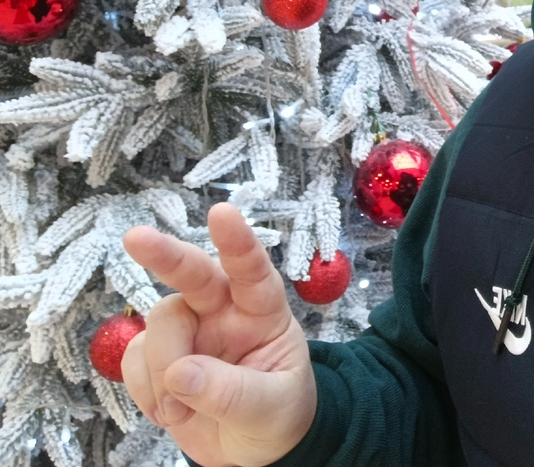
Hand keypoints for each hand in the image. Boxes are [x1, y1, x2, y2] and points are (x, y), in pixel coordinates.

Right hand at [122, 203, 316, 466]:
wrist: (253, 450)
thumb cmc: (278, 415)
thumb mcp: (273, 409)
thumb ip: (233, 392)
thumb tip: (181, 374)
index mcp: (263, 313)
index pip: (253, 271)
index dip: (238, 241)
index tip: (222, 212)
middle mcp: (223, 311)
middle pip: (193, 274)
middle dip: (165, 254)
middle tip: (136, 238)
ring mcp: (189, 331)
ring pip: (158, 323)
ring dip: (161, 368)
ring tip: (181, 409)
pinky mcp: (157, 357)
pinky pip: (132, 359)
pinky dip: (144, 389)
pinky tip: (168, 411)